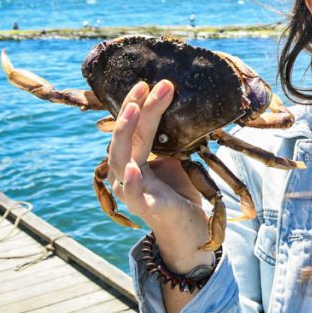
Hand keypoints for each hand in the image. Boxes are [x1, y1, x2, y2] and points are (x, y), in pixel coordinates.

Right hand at [107, 80, 209, 268]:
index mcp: (135, 159)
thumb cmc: (181, 193)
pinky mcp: (144, 207)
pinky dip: (131, 180)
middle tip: (146, 85)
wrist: (190, 230)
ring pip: (121, 158)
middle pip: (126, 137)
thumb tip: (183, 109)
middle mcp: (127, 172)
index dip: (141, 105)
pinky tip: (135, 167)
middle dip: (135, 109)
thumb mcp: (178, 160)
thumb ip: (171, 140)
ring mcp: (132, 190)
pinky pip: (132, 193)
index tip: (150, 83)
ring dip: (127, 132)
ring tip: (135, 109)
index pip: (135, 128)